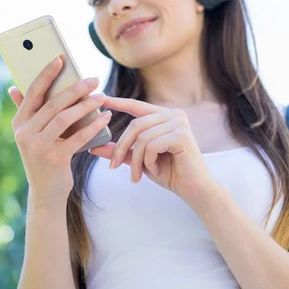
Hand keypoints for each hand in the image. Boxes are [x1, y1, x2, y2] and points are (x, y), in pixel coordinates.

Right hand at [7, 55, 111, 205]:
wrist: (46, 193)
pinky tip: (105, 117)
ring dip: (86, 105)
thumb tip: (13, 87)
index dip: (46, 74)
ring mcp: (38, 147)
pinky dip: (93, 125)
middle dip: (75, 88)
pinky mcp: (55, 159)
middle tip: (93, 79)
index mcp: (19, 123)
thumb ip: (28, 112)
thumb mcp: (32, 135)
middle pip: (53, 104)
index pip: (32, 93)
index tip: (60, 58)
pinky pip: (78, 137)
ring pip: (65, 118)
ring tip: (102, 97)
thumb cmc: (44, 158)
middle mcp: (25, 133)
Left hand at [88, 96, 217, 205]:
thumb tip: (94, 147)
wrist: (194, 190)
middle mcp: (174, 115)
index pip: (137, 106)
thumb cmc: (170, 173)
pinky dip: (149, 161)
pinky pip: (152, 145)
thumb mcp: (140, 160)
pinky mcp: (182, 135)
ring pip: (142, 138)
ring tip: (139, 175)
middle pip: (135, 125)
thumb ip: (121, 151)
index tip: (102, 98)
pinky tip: (156, 169)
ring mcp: (179, 123)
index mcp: (165, 116)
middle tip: (113, 167)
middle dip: (121, 148)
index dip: (119, 102)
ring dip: (136, 160)